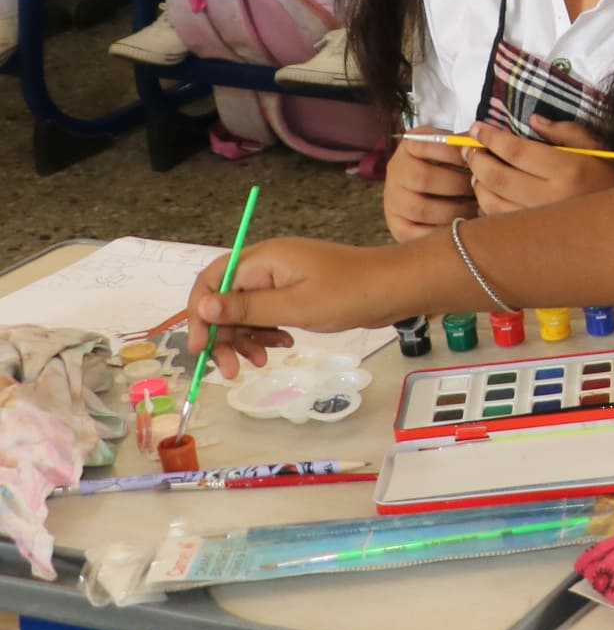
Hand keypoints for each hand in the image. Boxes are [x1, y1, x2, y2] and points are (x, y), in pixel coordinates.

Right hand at [189, 238, 415, 370]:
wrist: (397, 288)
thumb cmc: (350, 293)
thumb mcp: (295, 306)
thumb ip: (248, 308)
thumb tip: (204, 307)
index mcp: (263, 259)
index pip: (211, 282)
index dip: (200, 315)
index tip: (200, 348)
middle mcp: (268, 265)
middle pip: (226, 299)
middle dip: (223, 335)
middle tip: (230, 370)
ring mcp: (283, 278)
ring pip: (246, 310)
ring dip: (245, 338)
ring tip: (259, 363)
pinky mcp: (297, 292)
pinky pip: (268, 313)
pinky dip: (267, 332)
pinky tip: (281, 346)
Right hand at [383, 134, 476, 242]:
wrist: (428, 188)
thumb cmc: (451, 164)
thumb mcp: (455, 147)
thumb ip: (466, 145)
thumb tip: (484, 147)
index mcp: (409, 146)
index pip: (427, 145)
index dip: (456, 154)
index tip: (478, 160)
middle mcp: (395, 171)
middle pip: (424, 178)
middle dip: (459, 185)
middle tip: (481, 190)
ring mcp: (393, 200)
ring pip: (421, 209)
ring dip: (455, 210)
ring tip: (476, 209)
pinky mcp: (397, 226)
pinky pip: (416, 234)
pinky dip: (443, 232)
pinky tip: (461, 228)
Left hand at [463, 116, 613, 215]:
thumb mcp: (598, 147)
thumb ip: (565, 131)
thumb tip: (533, 121)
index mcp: (568, 170)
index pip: (515, 151)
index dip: (490, 138)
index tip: (476, 128)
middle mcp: (550, 198)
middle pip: (496, 177)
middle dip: (477, 160)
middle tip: (472, 150)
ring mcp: (540, 222)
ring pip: (491, 203)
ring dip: (478, 184)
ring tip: (479, 172)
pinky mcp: (535, 238)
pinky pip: (499, 222)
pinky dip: (487, 207)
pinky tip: (491, 196)